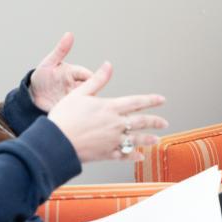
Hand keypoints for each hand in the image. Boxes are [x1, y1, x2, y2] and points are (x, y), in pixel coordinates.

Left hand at [29, 32, 92, 111]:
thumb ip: (60, 50)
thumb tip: (69, 34)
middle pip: (91, 89)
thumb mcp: (48, 63)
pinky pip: (80, 113)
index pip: (88, 75)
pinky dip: (82, 114)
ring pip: (87, 102)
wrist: (31, 97)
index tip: (91, 81)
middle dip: (91, 93)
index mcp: (75, 74)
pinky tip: (79, 116)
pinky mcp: (72, 111)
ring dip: (87, 105)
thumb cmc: (41, 78)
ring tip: (83, 108)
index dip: (90, 78)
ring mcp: (75, 99)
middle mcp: (78, 86)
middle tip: (88, 97)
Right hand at [47, 62, 167, 162]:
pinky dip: (133, 156)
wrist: (57, 142)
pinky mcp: (107, 154)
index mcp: (110, 107)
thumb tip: (108, 65)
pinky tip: (140, 156)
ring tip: (157, 139)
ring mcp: (113, 140)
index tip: (161, 100)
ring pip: (136, 139)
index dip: (151, 100)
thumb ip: (97, 80)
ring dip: (148, 139)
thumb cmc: (64, 116)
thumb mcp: (80, 93)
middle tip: (164, 123)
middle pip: (141, 121)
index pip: (137, 102)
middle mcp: (115, 124)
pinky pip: (125, 155)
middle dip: (155, 122)